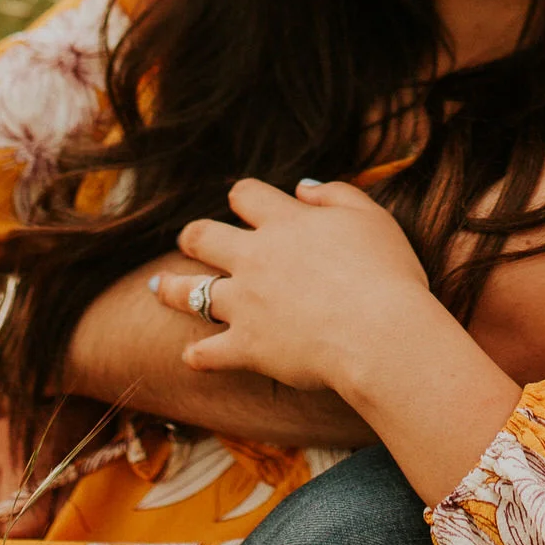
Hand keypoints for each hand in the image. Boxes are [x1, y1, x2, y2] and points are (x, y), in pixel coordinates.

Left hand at [158, 177, 522, 505]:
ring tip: (157, 286)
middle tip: (191, 239)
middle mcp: (255, 258)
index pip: (246, 194)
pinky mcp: (246, 346)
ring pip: (189, 291)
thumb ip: (336, 194)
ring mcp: (245, 303)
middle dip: (193, 236)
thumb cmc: (387, 273)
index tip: (243, 203)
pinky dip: (198, 355)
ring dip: (170, 287)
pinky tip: (190, 357)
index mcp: (285, 223)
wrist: (380, 333)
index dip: (243, 197)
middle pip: (202, 236)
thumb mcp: (371, 217)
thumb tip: (302, 187)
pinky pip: (208, 352)